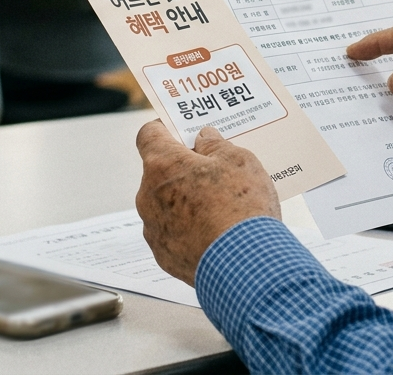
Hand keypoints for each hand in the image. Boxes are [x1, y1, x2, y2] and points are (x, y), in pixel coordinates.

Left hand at [135, 121, 280, 285]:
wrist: (245, 264)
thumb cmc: (241, 208)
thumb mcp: (239, 160)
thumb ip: (215, 145)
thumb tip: (204, 139)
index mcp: (162, 165)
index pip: (148, 135)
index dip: (164, 128)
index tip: (180, 129)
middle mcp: (148, 196)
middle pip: (159, 172)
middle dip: (183, 168)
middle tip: (213, 169)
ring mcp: (154, 229)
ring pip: (166, 204)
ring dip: (186, 201)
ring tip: (221, 206)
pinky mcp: (164, 255)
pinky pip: (173, 233)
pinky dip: (190, 229)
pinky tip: (217, 231)